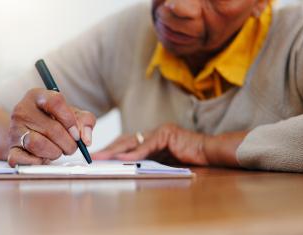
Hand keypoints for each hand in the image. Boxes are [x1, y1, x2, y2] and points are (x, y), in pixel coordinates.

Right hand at [6, 88, 95, 166]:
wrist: (30, 134)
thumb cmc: (54, 122)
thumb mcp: (73, 115)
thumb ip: (86, 121)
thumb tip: (85, 139)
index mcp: (37, 96)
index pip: (55, 101)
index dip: (70, 120)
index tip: (76, 133)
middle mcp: (22, 110)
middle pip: (52, 128)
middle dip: (68, 143)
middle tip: (71, 147)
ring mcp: (14, 130)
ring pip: (38, 144)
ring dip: (55, 152)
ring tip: (57, 151)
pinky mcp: (11, 149)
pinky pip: (25, 159)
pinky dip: (39, 162)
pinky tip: (43, 158)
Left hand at [92, 123, 209, 165]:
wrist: (208, 152)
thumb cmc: (188, 158)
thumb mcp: (163, 161)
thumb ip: (147, 161)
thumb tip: (127, 167)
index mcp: (151, 138)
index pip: (127, 143)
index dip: (112, 149)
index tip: (99, 156)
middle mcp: (153, 132)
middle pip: (126, 140)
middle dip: (109, 149)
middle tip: (94, 156)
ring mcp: (159, 131)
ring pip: (133, 141)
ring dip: (116, 150)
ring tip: (103, 157)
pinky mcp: (167, 134)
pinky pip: (148, 145)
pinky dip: (135, 153)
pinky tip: (123, 158)